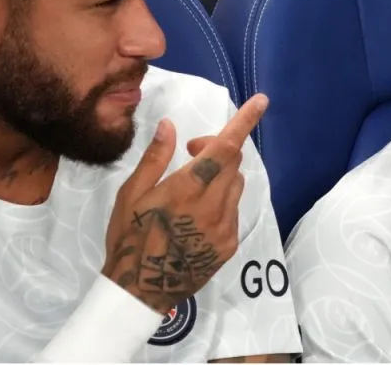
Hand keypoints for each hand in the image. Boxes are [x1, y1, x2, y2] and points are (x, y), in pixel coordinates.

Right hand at [101, 93, 268, 314]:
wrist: (141, 289)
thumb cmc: (129, 237)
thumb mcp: (131, 194)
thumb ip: (156, 158)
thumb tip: (170, 125)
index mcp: (187, 188)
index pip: (225, 147)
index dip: (245, 121)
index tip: (261, 101)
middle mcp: (214, 205)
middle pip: (233, 162)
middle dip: (218, 148)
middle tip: (190, 151)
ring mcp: (225, 226)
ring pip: (236, 184)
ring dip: (221, 174)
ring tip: (192, 185)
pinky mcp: (230, 244)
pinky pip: (234, 209)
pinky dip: (222, 200)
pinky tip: (197, 213)